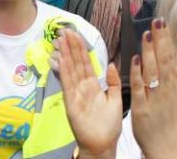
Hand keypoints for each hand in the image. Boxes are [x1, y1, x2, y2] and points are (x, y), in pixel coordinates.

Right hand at [58, 30, 121, 156]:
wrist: (103, 145)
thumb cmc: (109, 126)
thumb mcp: (116, 100)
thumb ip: (114, 82)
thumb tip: (111, 64)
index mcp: (94, 86)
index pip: (86, 63)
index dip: (81, 49)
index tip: (77, 35)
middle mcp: (83, 87)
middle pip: (76, 62)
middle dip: (71, 46)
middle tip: (65, 30)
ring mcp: (76, 93)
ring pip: (70, 69)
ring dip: (65, 54)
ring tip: (60, 39)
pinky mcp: (71, 102)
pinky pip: (67, 83)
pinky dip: (64, 70)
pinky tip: (60, 58)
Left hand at [131, 19, 176, 153]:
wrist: (165, 147)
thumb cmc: (166, 121)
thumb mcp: (172, 96)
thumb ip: (170, 78)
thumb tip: (172, 58)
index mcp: (172, 87)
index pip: (171, 59)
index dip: (167, 41)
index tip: (163, 24)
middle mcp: (166, 91)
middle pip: (165, 61)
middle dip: (161, 41)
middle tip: (158, 22)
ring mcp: (155, 99)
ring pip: (153, 72)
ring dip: (150, 53)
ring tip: (147, 35)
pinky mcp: (142, 108)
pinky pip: (139, 89)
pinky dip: (138, 74)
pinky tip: (135, 60)